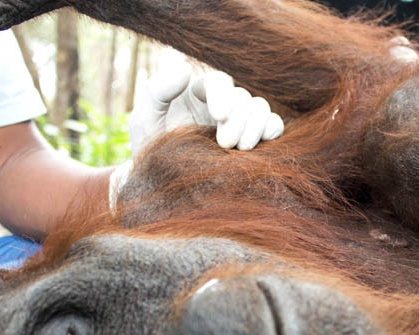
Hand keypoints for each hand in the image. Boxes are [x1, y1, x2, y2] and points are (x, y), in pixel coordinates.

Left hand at [129, 63, 284, 154]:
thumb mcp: (144, 119)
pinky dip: (273, 130)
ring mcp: (239, 121)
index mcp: (197, 92)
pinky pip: (273, 125)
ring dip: (256, 126)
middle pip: (243, 97)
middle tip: (225, 143)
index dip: (223, 95)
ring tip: (242, 149)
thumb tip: (185, 68)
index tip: (219, 116)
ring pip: (260, 108)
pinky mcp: (253, 139)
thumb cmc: (151, 149)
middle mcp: (221, 103)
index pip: (219, 82)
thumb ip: (157, 91)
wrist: (163, 182)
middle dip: (238, 120)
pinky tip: (263, 143)